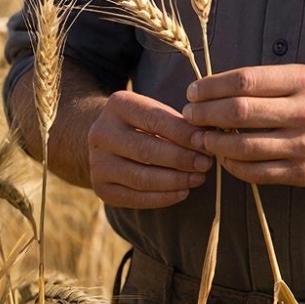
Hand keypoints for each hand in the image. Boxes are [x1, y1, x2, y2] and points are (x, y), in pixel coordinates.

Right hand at [87, 91, 211, 207]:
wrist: (108, 139)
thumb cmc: (143, 123)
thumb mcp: (155, 111)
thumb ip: (178, 122)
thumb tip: (206, 139)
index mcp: (118, 105)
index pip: (154, 119)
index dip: (183, 133)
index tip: (206, 142)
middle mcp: (101, 133)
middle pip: (146, 150)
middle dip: (181, 159)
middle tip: (206, 163)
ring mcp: (98, 163)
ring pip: (141, 178)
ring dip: (175, 180)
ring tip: (198, 178)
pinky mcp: (101, 188)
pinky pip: (135, 198)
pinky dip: (162, 197)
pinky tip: (183, 192)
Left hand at [182, 65, 304, 187]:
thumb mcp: (304, 78)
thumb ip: (266, 82)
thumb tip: (215, 88)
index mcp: (301, 81)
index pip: (244, 81)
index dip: (212, 87)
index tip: (193, 91)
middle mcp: (303, 111)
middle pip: (239, 112)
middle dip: (205, 113)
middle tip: (189, 114)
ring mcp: (303, 145)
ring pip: (242, 146)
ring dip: (213, 142)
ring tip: (200, 137)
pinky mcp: (301, 173)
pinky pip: (255, 172)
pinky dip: (231, 165)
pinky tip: (222, 157)